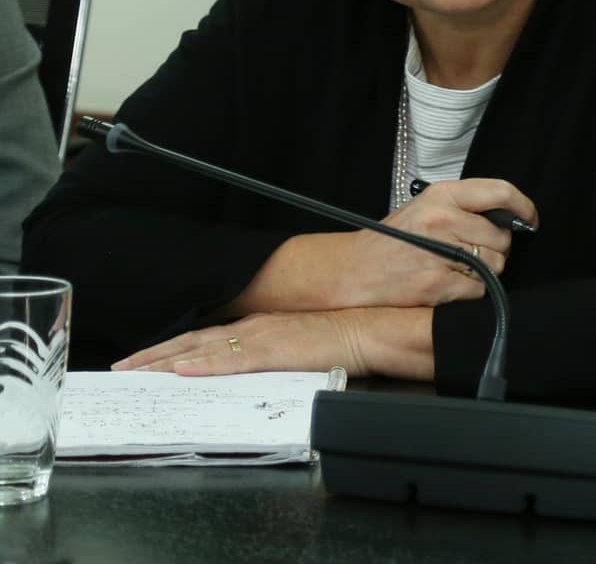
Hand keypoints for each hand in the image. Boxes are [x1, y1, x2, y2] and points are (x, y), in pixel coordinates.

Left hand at [112, 306, 432, 380]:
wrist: (370, 331)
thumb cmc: (343, 339)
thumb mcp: (298, 345)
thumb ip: (270, 353)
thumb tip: (248, 366)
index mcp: (258, 327)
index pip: (205, 338)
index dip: (172, 348)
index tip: (147, 359)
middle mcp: (253, 328)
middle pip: (193, 341)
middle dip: (155, 355)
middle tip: (123, 367)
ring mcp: (261, 338)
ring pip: (203, 349)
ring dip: (166, 361)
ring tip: (137, 371)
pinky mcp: (273, 351)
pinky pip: (231, 359)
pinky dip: (204, 364)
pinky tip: (182, 370)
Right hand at [223, 178, 538, 315]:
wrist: (350, 272)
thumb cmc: (391, 241)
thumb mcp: (425, 208)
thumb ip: (464, 208)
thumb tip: (510, 218)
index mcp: (443, 195)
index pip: (501, 192)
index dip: (523, 207)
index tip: (530, 219)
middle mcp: (443, 219)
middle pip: (502, 238)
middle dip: (495, 249)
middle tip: (472, 254)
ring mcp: (440, 253)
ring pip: (494, 266)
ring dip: (484, 273)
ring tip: (455, 270)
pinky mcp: (436, 284)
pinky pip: (478, 290)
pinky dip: (470, 293)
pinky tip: (448, 286)